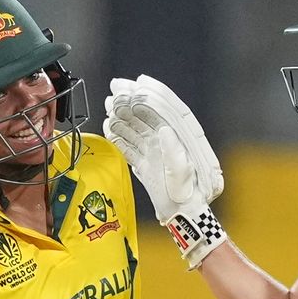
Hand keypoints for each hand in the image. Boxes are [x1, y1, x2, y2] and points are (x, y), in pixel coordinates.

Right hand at [103, 76, 225, 268]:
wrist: (183, 217)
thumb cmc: (188, 195)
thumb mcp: (184, 173)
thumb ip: (175, 152)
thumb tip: (165, 131)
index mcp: (183, 138)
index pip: (169, 109)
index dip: (155, 93)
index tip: (139, 81)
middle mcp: (169, 142)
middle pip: (149, 116)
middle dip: (132, 101)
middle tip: (115, 88)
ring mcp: (156, 153)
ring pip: (137, 129)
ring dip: (123, 117)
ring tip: (109, 104)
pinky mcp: (146, 165)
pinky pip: (130, 148)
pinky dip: (119, 138)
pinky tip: (109, 127)